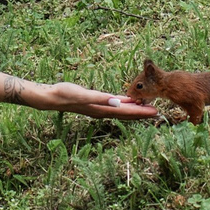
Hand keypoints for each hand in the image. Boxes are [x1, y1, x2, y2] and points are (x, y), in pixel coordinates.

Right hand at [36, 84, 160, 120]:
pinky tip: (127, 101)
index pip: (126, 112)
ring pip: (122, 111)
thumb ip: (100, 99)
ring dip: (134, 110)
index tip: (155, 112)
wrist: (52, 97)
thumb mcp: (83, 95)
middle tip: (157, 112)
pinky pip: (114, 106)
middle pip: (127, 114)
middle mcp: (103, 111)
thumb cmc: (66, 94)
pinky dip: (123, 105)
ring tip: (146, 108)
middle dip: (142, 114)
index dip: (141, 112)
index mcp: (102, 109)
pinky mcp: (96, 104)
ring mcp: (99, 109)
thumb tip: (117, 102)